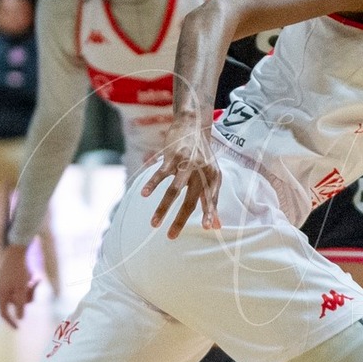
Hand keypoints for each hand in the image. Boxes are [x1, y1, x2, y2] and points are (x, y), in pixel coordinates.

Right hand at [0, 244, 36, 327]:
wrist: (17, 249)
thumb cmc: (19, 269)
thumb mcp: (22, 288)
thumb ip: (21, 304)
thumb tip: (20, 318)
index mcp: (0, 294)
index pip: (3, 313)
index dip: (10, 321)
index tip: (17, 328)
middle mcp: (0, 290)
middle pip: (15, 303)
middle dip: (27, 298)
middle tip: (34, 287)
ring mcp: (4, 284)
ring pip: (19, 295)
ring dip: (29, 290)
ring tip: (35, 279)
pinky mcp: (9, 278)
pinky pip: (19, 287)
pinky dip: (27, 284)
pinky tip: (33, 276)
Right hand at [141, 121, 222, 238]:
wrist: (193, 125)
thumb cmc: (202, 155)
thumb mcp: (212, 174)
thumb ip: (212, 199)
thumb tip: (217, 226)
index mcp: (213, 177)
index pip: (211, 199)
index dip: (210, 212)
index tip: (208, 228)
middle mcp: (201, 171)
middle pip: (191, 200)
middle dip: (180, 220)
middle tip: (171, 236)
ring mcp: (186, 164)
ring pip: (174, 191)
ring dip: (163, 208)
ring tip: (154, 224)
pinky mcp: (172, 157)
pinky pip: (160, 174)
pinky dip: (152, 185)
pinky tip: (144, 195)